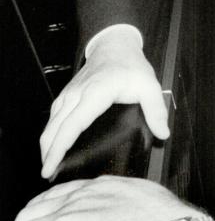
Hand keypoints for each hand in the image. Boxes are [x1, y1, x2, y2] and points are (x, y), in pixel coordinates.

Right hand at [40, 36, 168, 178]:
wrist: (115, 44)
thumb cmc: (131, 65)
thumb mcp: (149, 85)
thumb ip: (156, 110)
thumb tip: (163, 134)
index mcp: (96, 93)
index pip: (72, 125)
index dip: (59, 147)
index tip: (51, 166)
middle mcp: (77, 94)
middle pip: (55, 127)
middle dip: (48, 153)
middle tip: (47, 175)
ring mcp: (69, 93)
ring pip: (51, 122)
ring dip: (46, 145)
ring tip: (47, 166)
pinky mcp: (67, 94)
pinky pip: (53, 116)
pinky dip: (49, 133)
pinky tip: (51, 145)